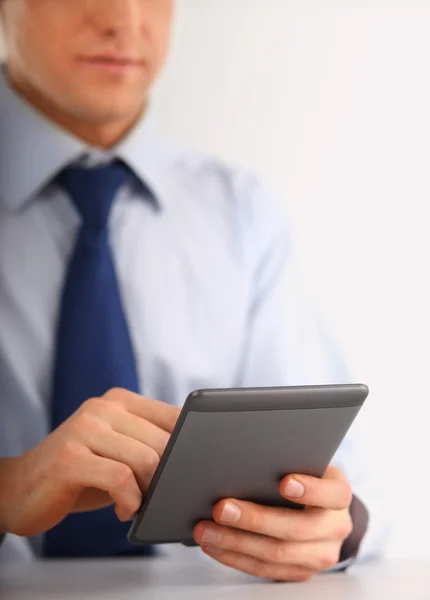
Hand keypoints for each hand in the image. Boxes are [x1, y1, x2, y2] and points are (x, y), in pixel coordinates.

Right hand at [0, 388, 179, 536]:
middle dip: (168, 476)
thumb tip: (194, 459)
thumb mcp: (118, 451)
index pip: (174, 416)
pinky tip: (122, 510)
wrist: (20, 488)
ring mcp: (85, 428)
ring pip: (145, 459)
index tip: (189, 472)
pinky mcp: (70, 457)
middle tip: (159, 496)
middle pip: (164, 441)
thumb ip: (149, 445)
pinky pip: (120, 479)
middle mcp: (103, 407)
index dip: (190, 447)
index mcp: (120, 400)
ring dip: (150, 492)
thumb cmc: (79, 473)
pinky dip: (130, 501)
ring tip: (138, 504)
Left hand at [194, 466, 352, 581]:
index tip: (284, 481)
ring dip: (235, 543)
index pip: (333, 494)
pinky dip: (234, 557)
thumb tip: (245, 461)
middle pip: (296, 528)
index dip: (311, 489)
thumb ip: (288, 462)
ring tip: (206, 530)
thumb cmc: (306, 476)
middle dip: (255, 519)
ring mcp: (320, 555)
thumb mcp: (306, 463)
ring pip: (276, 555)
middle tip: (222, 508)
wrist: (322, 507)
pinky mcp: (300, 572)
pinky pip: (265, 570)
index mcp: (339, 494)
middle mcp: (335, 528)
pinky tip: (214, 545)